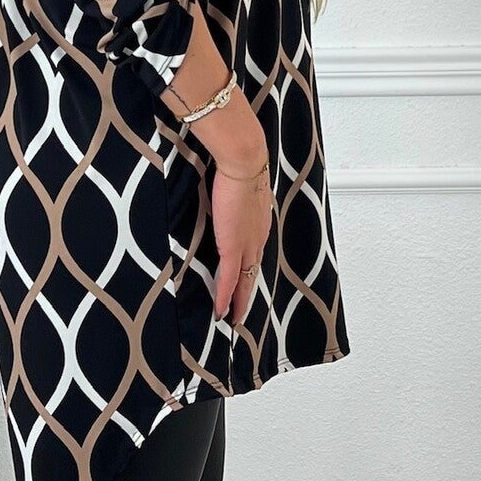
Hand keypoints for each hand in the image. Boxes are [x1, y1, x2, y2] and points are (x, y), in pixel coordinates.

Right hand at [209, 147, 273, 324]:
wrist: (244, 160)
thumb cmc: (239, 164)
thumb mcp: (239, 184)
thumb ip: (234, 195)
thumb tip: (226, 191)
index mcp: (259, 223)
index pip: (255, 253)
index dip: (250, 270)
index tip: (245, 281)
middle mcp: (257, 237)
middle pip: (253, 273)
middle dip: (247, 295)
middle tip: (241, 314)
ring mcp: (247, 244)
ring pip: (244, 282)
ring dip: (238, 302)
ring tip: (233, 319)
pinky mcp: (233, 246)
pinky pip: (230, 279)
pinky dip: (225, 297)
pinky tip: (221, 312)